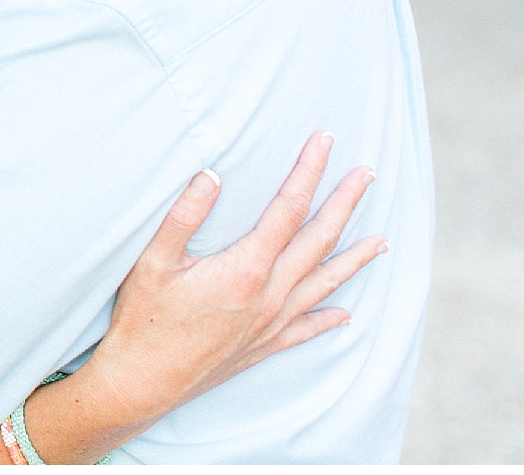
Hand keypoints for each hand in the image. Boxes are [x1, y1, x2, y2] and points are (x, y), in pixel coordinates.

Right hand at [82, 132, 385, 432]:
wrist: (142, 383)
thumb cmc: (142, 319)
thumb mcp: (153, 260)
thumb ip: (185, 215)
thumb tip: (213, 173)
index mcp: (246, 268)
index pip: (288, 208)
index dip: (309, 170)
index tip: (325, 140)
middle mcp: (269, 295)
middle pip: (318, 240)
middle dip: (345, 203)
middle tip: (367, 174)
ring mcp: (270, 323)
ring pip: (324, 283)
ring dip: (355, 258)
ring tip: (382, 242)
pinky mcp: (263, 346)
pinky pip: (307, 328)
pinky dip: (329, 317)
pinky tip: (346, 314)